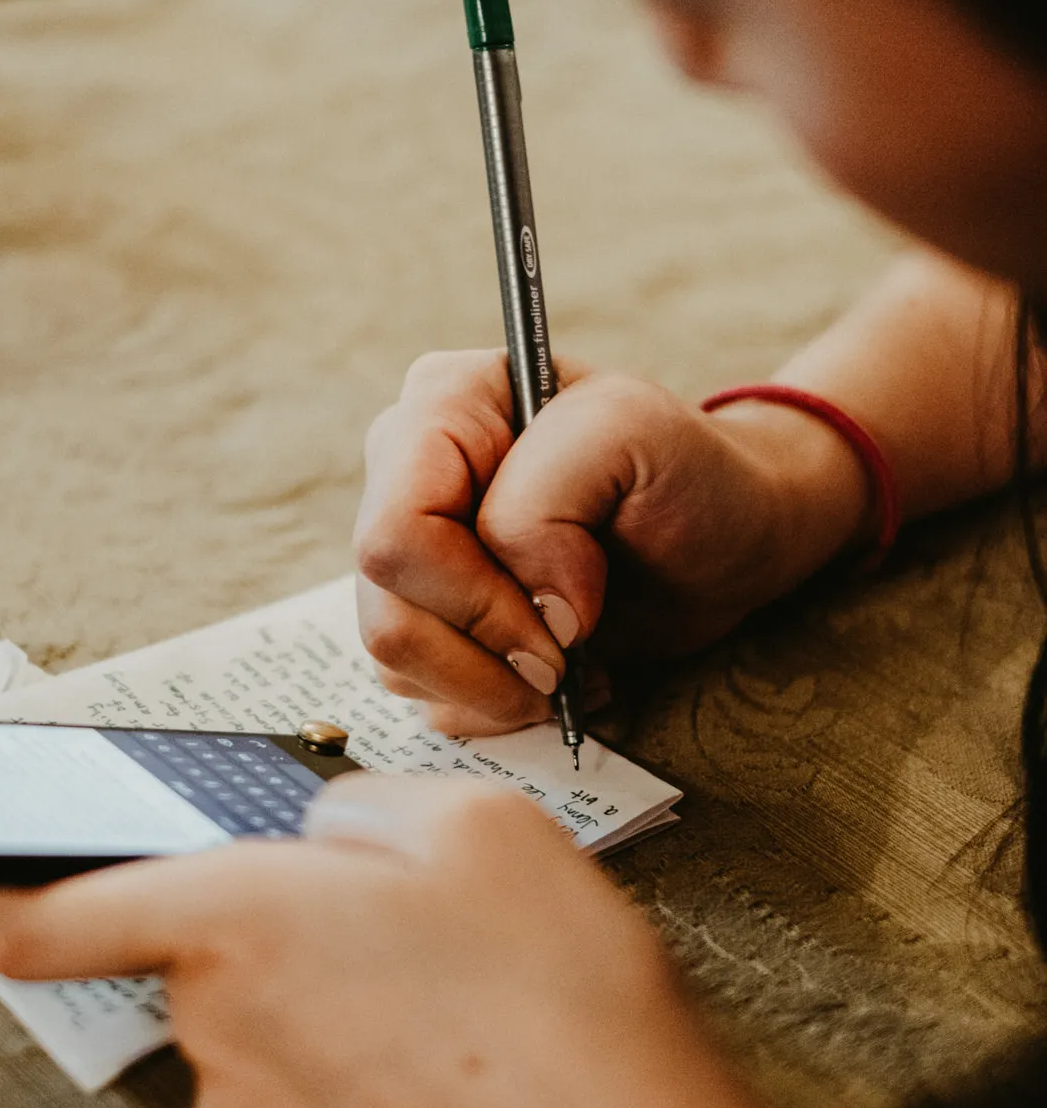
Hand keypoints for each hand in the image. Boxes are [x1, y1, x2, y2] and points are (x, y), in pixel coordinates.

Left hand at [0, 776, 988, 1107]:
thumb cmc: (552, 1001)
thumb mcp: (477, 824)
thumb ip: (365, 805)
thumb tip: (322, 834)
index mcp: (230, 924)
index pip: (49, 922)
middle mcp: (221, 1024)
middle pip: (193, 934)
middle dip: (267, 892)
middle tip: (387, 878)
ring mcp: (268, 1104)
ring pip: (262, 991)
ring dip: (327, 958)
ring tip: (457, 955)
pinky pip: (310, 1052)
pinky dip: (363, 1020)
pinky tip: (464, 1014)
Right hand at [354, 351, 869, 733]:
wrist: (719, 537)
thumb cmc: (685, 472)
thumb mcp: (634, 435)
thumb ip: (551, 500)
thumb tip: (530, 606)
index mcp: (441, 406)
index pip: (396, 532)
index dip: (472, 597)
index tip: (568, 620)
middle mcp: (404, 472)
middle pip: (387, 609)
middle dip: (486, 656)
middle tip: (569, 659)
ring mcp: (410, 548)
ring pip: (395, 660)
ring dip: (495, 687)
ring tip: (574, 664)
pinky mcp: (426, 612)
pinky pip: (420, 690)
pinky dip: (495, 701)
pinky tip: (557, 671)